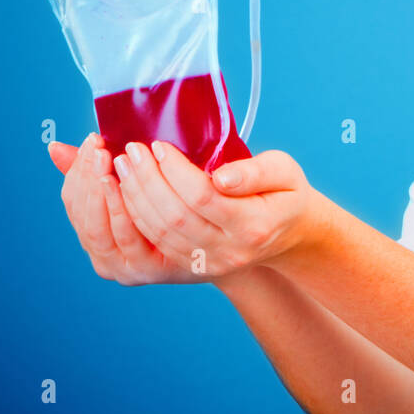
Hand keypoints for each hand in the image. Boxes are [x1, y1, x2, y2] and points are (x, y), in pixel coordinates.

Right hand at [48, 134, 200, 285]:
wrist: (224, 239)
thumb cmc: (180, 204)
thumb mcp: (139, 182)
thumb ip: (99, 170)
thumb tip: (54, 147)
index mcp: (97, 234)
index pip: (73, 199)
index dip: (77, 169)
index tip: (91, 140)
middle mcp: (104, 256)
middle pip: (82, 213)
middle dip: (86, 177)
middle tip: (98, 147)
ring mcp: (122, 267)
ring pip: (97, 227)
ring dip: (100, 191)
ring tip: (108, 160)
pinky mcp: (145, 270)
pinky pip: (125, 237)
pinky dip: (121, 209)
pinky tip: (124, 183)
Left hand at [111, 141, 319, 280]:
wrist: (290, 233)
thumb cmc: (285, 193)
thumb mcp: (285, 171)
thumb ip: (255, 172)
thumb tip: (221, 177)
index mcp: (255, 224)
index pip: (204, 197)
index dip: (175, 171)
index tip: (158, 146)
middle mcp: (231, 250)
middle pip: (176, 217)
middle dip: (146, 181)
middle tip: (131, 151)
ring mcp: (211, 263)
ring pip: (161, 232)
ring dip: (135, 198)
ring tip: (123, 166)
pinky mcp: (195, 266)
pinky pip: (157, 242)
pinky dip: (136, 216)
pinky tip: (128, 191)